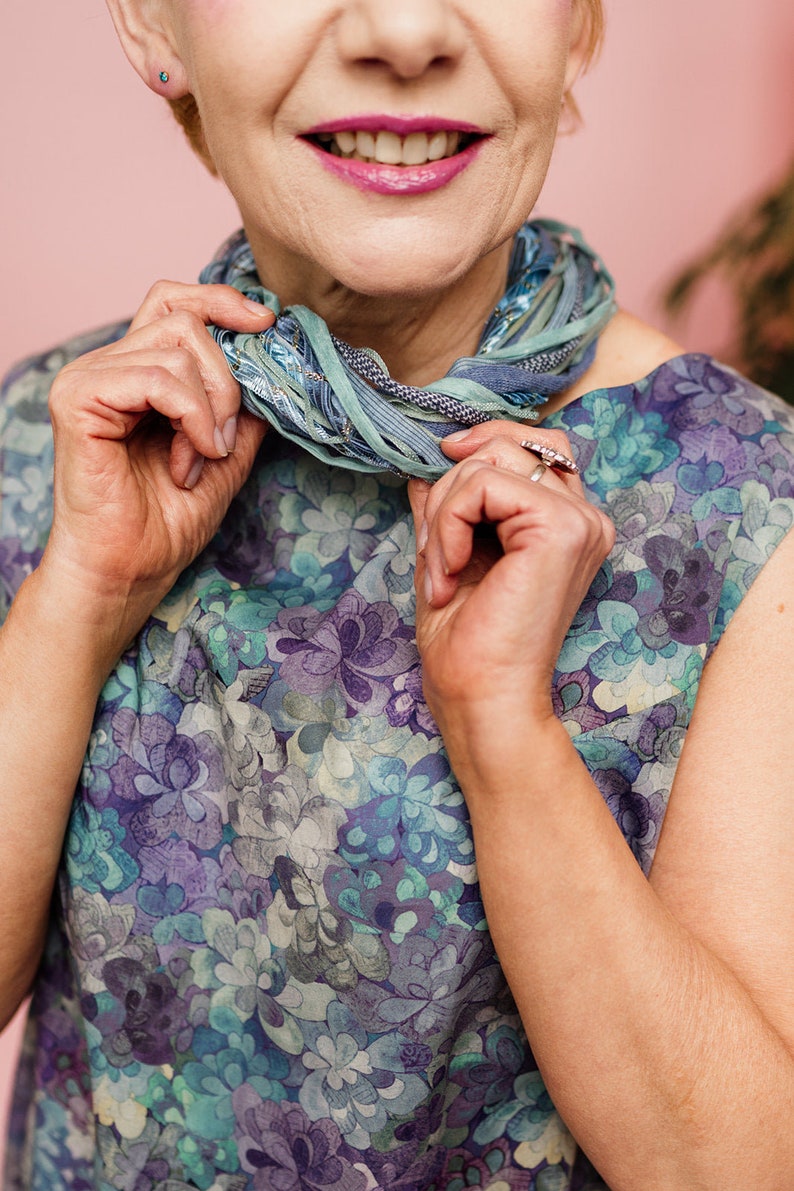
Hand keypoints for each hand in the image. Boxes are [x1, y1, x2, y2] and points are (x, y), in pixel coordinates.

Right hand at [41, 280, 273, 646]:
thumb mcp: (225, 453)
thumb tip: (274, 362)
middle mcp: (107, 365)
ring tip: (202, 457)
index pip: (175, 301)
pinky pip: (156, 377)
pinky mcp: (79, 398)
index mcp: (135, 370)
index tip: (267, 323)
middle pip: (184, 320)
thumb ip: (242, 406)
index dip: (221, 302)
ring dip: (209, 409)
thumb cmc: (166, 521)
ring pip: (178, 349)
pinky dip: (190, 416)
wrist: (129, 569)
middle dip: (227, 379)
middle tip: (224, 439)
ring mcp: (88, 378)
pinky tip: (189, 459)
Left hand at [408, 423, 613, 771]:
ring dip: (444, 512)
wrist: (481, 697)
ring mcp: (579, 521)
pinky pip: (484, 484)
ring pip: (490, 461)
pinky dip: (449, 522)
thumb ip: (447, 508)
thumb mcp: (449, 556)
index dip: (482, 444)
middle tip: (434, 547)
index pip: (533, 446)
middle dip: (452, 483)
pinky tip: (450, 569)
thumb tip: (424, 467)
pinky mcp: (561, 528)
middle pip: (513, 443)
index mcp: (566, 526)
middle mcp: (584, 518)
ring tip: (439, 569)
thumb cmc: (467, 644)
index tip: (436, 473)